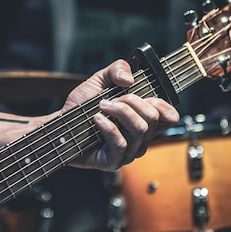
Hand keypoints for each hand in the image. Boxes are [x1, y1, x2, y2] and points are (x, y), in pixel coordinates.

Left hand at [63, 59, 179, 170]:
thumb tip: (130, 80)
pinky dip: (108, 126)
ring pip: (139, 129)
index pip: (170, 117)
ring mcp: (129, 152)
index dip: (161, 103)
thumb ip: (117, 69)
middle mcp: (140, 138)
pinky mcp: (114, 162)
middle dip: (131, 101)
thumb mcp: (100, 80)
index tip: (142, 94)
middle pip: (152, 118)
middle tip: (111, 99)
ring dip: (119, 111)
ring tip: (101, 106)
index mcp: (143, 120)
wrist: (60, 124)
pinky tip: (96, 119)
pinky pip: (121, 143)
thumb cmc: (82, 107)